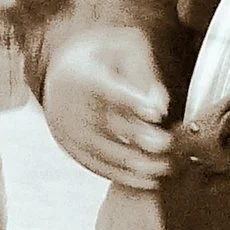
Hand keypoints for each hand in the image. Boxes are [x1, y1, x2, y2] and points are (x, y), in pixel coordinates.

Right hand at [41, 26, 171, 188]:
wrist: (62, 73)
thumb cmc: (104, 58)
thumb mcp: (122, 49)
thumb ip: (145, 72)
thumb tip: (160, 108)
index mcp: (79, 74)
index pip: (104, 89)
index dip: (130, 101)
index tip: (156, 113)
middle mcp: (66, 103)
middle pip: (103, 125)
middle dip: (138, 137)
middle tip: (167, 143)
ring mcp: (64, 128)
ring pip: (100, 151)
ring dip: (133, 163)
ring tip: (163, 166)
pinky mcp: (68, 146)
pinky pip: (94, 165)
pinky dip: (121, 176)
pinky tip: (147, 181)